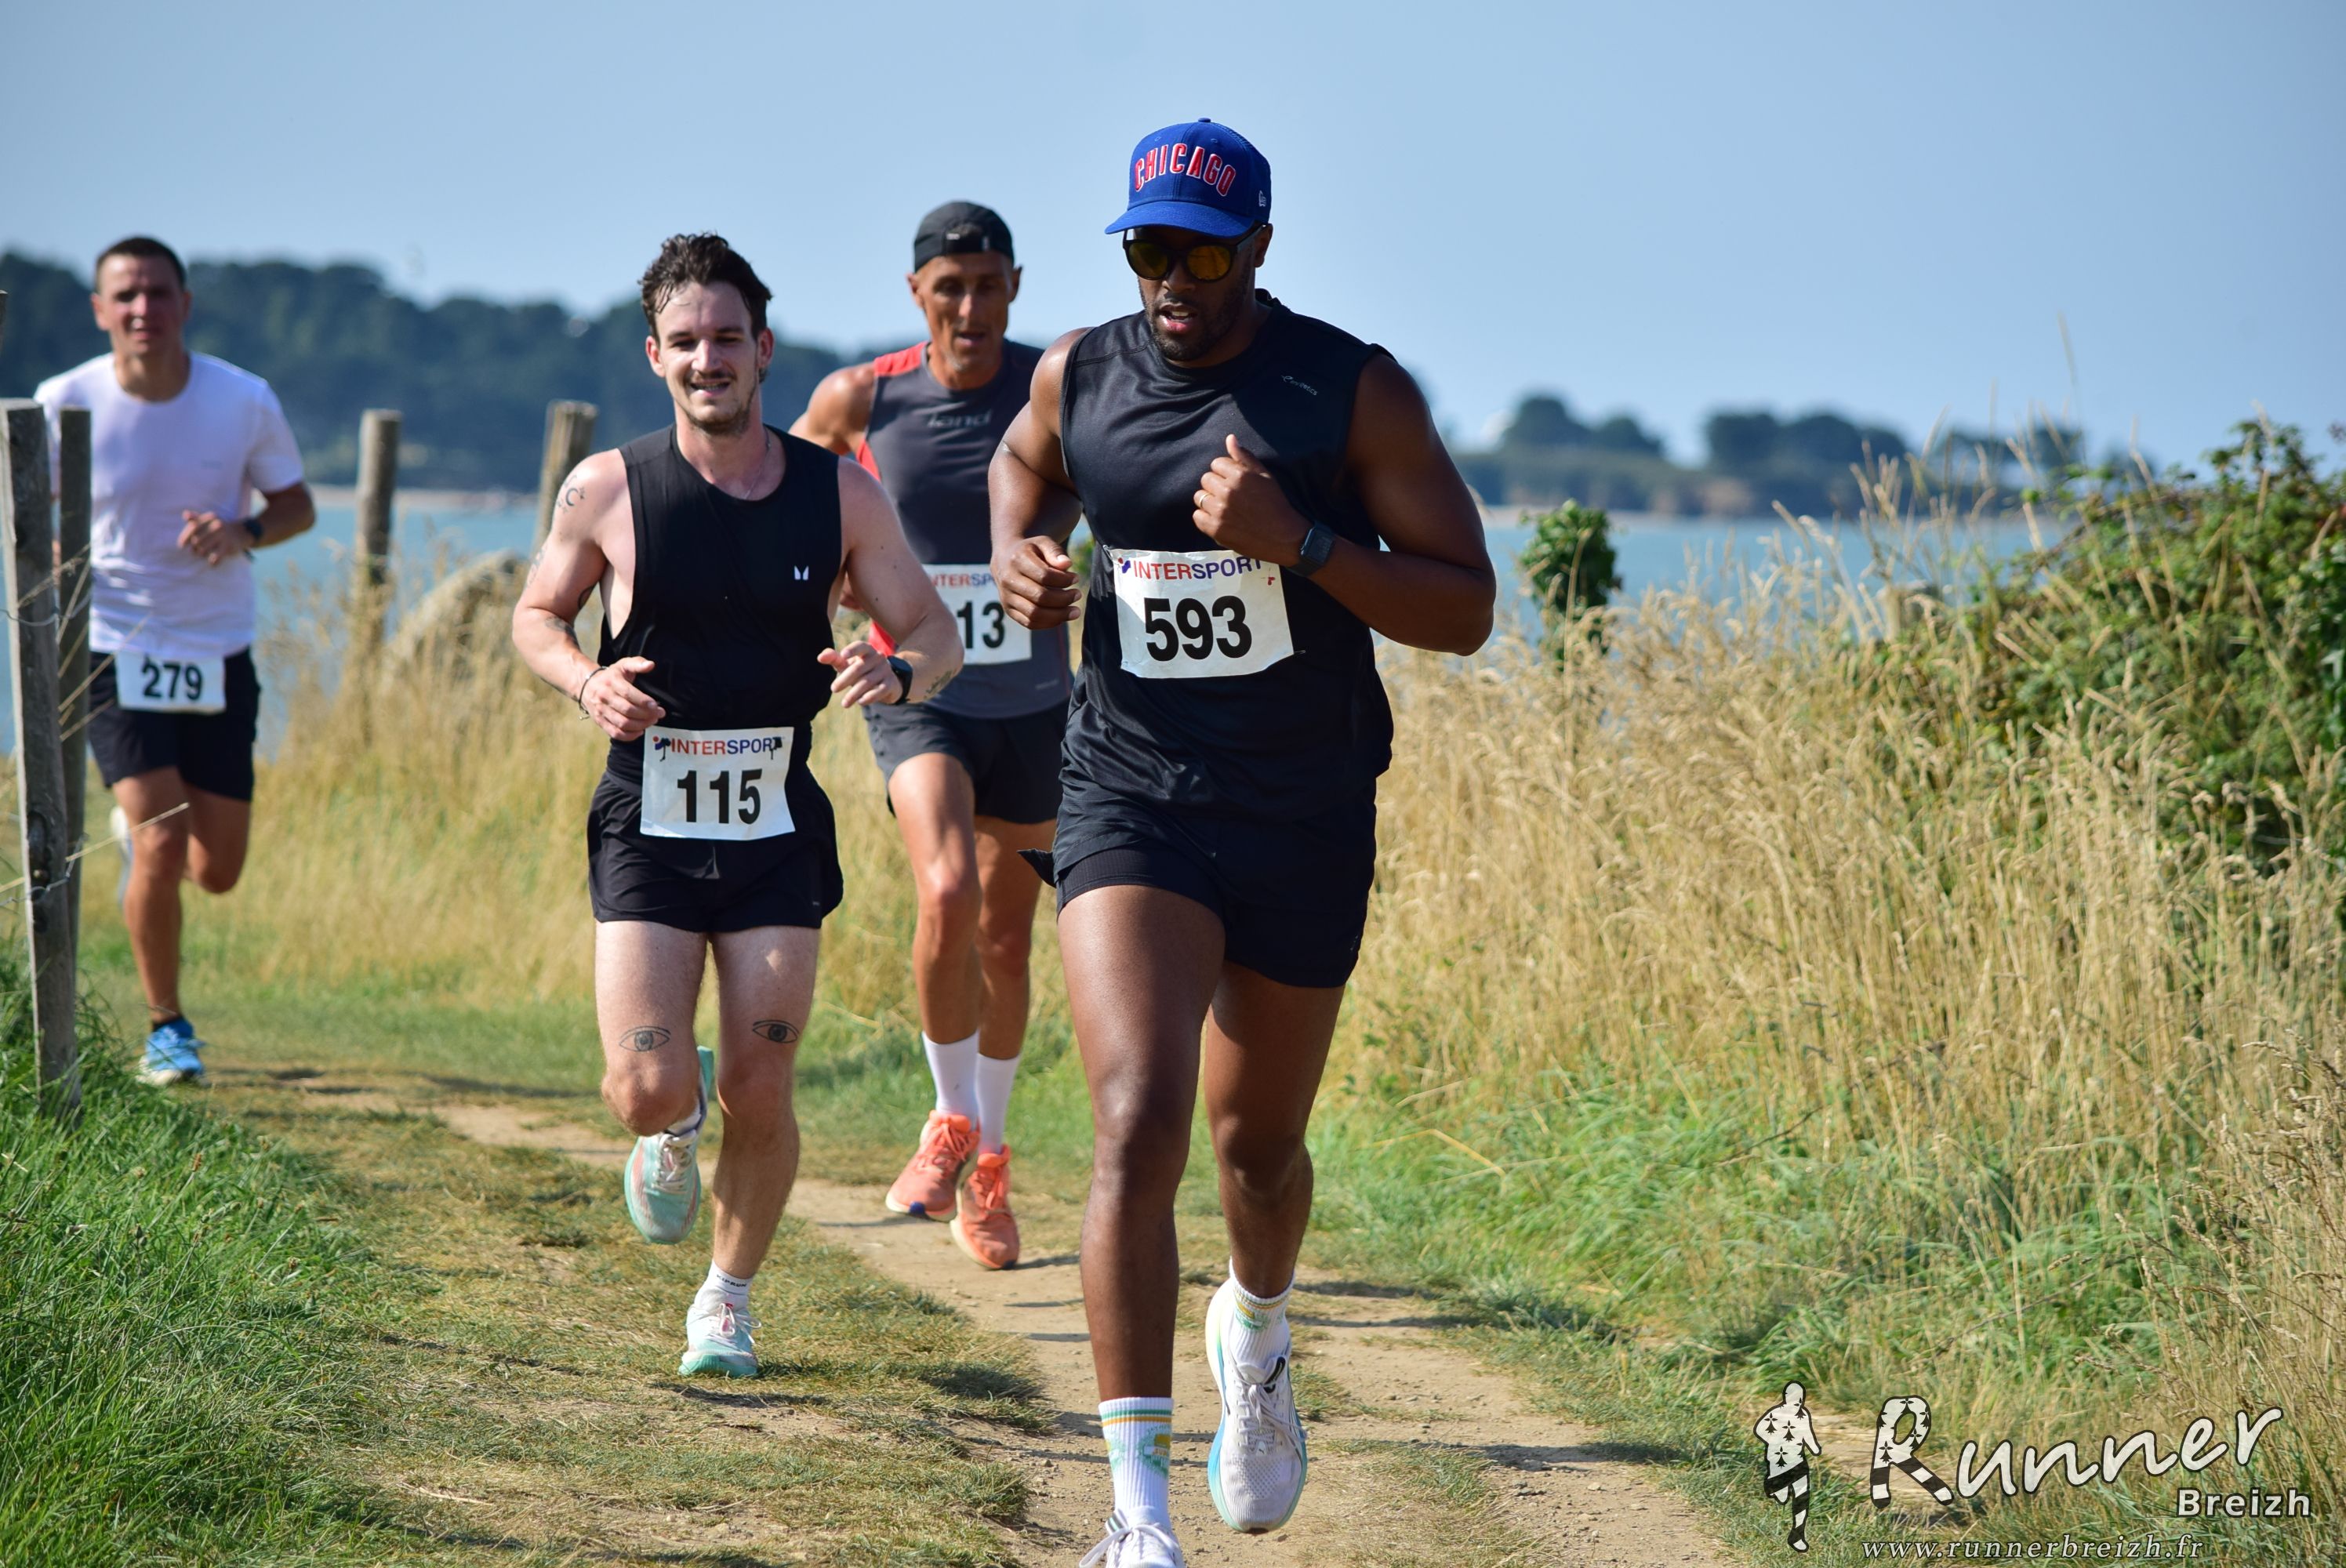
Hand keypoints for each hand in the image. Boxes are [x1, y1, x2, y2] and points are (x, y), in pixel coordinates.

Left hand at [178, 510, 252, 565]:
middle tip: (194, 551)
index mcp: (210, 518)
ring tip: (202, 554)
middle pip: (196, 540)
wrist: (241, 533)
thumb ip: (196, 518)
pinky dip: (212, 562)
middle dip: (193, 548)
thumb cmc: (219, 527)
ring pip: (203, 549)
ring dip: (201, 554)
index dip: (185, 536)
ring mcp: (223, 536)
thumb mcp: (209, 520)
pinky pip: (215, 557)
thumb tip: (184, 514)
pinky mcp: (229, 546)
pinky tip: (212, 562)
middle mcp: (217, 525)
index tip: (181, 545)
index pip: (193, 527)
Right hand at [581, 655, 665, 740]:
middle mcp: (604, 697)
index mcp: (611, 682)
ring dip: (641, 725)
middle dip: (646, 714)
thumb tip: (651, 665)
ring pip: (622, 723)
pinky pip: (615, 733)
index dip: (643, 701)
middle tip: (659, 714)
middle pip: (627, 710)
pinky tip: (640, 731)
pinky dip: (629, 735)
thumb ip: (637, 663)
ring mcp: (601, 711)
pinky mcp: (599, 722)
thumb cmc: (611, 676)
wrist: (586, 685)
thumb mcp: (623, 665)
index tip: (656, 705)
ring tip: (652, 721)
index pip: (629, 694)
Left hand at [818, 639, 901, 707]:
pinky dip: (869, 697)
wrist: (886, 682)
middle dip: (845, 679)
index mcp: (867, 649)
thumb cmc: (861, 670)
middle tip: (833, 689)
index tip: (843, 656)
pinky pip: (880, 691)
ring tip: (844, 703)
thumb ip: (834, 659)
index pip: (860, 646)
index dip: (852, 650)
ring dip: (854, 693)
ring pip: (867, 681)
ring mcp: (886, 670)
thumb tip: (820, 657)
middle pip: (859, 668)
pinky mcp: (891, 683)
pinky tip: (860, 702)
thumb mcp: (848, 664)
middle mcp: (878, 657)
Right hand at [994, 535, 1081, 628]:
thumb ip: (1055, 551)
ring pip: (1034, 614)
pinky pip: (1030, 623)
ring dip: (1058, 615)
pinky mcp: (1008, 610)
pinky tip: (1062, 616)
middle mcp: (1008, 580)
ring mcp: (1006, 597)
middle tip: (1077, 595)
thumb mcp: (1042, 543)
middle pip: (1039, 596)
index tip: (1076, 578)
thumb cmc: (1030, 551)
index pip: (1044, 575)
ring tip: (1074, 611)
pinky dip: (1049, 623)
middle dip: (1064, 599)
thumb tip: (1067, 564)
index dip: (1063, 580)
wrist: (1004, 560)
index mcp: (1017, 560)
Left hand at [1194, 435, 1306, 564]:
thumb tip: (1230, 438)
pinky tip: (1219, 519)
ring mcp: (1219, 511)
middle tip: (1230, 496)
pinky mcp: (1215, 529)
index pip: (1216, 464)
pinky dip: (1205, 517)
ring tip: (1224, 508)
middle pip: (1206, 479)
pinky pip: (1197, 516)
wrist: (1284, 537)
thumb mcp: (1265, 476)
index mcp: (1239, 475)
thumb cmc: (1276, 504)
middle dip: (1216, 485)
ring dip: (1209, 501)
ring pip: (1199, 497)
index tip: (1234, 482)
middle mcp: (1227, 491)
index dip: (1225, 472)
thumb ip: (1245, 457)